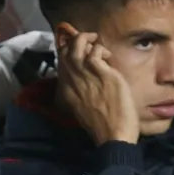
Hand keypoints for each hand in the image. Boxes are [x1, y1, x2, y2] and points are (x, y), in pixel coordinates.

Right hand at [56, 30, 138, 144]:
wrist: (113, 135)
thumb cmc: (102, 126)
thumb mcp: (82, 109)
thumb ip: (80, 93)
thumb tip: (88, 78)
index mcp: (65, 92)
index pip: (60, 64)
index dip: (68, 52)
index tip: (80, 52)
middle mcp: (71, 81)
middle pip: (65, 51)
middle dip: (75, 41)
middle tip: (89, 42)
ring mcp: (85, 76)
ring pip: (77, 46)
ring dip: (86, 39)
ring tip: (96, 42)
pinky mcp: (101, 74)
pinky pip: (95, 52)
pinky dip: (100, 49)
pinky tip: (107, 57)